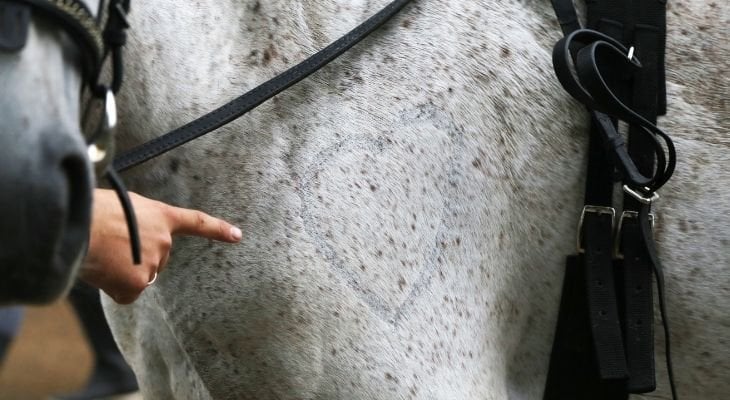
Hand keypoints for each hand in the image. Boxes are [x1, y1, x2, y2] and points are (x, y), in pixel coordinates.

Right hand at [80, 189, 241, 303]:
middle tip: (109, 246)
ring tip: (101, 254)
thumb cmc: (92, 210)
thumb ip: (139, 223)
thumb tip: (130, 244)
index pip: (196, 222)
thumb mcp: (123, 206)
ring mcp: (154, 263)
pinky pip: (127, 293)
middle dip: (133, 257)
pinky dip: (113, 287)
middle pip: (154, 259)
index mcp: (161, 216)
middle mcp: (164, 241)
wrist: (79, 225)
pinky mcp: (139, 284)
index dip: (218, 229)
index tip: (238, 235)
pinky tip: (101, 272)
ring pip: (138, 277)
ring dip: (120, 271)